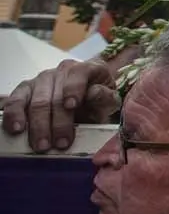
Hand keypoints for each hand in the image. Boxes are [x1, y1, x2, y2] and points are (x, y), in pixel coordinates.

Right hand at [2, 59, 118, 151]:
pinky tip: (17, 129)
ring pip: (35, 101)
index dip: (74, 89)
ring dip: (38, 125)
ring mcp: (42, 79)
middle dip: (57, 122)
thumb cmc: (98, 102)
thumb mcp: (109, 101)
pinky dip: (14, 115)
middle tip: (60, 144)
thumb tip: (94, 92)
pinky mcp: (25, 90)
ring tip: (42, 145)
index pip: (79, 73)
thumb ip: (105, 97)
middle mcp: (62, 70)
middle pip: (55, 95)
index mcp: (87, 68)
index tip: (71, 106)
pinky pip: (15, 101)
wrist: (86, 102)